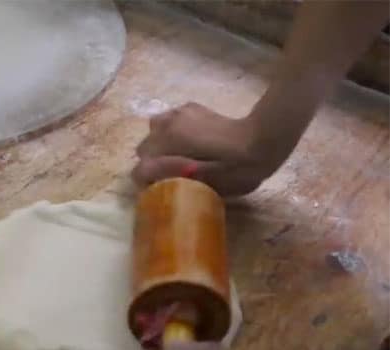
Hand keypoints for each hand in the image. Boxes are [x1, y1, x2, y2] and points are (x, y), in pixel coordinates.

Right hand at [132, 103, 280, 196]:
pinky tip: (192, 142)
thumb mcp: (203, 178)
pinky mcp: (191, 108)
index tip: (164, 189)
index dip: (149, 181)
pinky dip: (173, 133)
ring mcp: (179, 112)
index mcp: (169, 139)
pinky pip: (170, 122)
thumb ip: (167, 173)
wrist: (262, 141)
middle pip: (145, 148)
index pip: (141, 166)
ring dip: (161, 146)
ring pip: (154, 132)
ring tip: (181, 157)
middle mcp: (168, 122)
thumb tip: (140, 173)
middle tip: (175, 175)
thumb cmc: (236, 167)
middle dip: (154, 162)